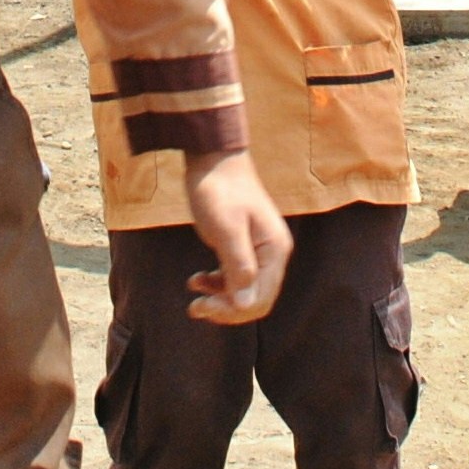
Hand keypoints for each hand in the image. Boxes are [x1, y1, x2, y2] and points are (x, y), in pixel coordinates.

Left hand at [179, 149, 293, 325]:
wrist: (212, 158)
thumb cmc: (219, 190)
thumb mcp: (227, 229)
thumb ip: (239, 266)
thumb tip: (245, 304)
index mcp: (275, 250)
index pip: (261, 298)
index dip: (234, 310)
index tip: (205, 306)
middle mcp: (272, 254)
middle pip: (255, 299)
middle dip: (226, 309)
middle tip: (196, 308)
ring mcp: (259, 251)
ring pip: (243, 291)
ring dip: (219, 300)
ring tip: (194, 300)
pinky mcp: (243, 247)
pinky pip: (234, 277)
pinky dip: (217, 284)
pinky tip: (196, 281)